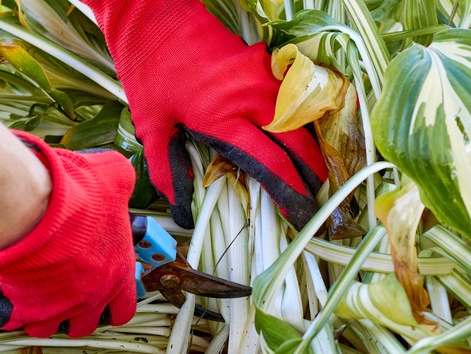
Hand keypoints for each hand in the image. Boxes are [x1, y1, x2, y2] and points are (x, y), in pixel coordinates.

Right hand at [0, 132, 136, 337]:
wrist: (27, 208)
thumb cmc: (72, 196)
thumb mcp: (112, 176)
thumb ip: (120, 180)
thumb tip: (119, 174)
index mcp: (116, 275)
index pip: (124, 310)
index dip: (113, 303)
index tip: (101, 292)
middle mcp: (89, 298)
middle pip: (85, 325)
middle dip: (76, 311)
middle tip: (63, 289)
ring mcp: (55, 308)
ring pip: (49, 328)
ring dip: (43, 313)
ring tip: (35, 290)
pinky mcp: (21, 310)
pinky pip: (14, 321)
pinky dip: (10, 310)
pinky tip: (9, 289)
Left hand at [83, 0, 327, 228]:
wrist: (155, 20)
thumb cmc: (150, 75)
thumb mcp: (150, 128)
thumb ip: (166, 171)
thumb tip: (181, 212)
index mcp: (223, 120)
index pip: (271, 165)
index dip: (290, 193)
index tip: (300, 215)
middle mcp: (251, 99)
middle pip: (298, 143)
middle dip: (313, 174)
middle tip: (320, 198)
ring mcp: (263, 77)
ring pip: (302, 118)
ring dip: (313, 147)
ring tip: (318, 174)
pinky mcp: (266, 62)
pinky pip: (294, 96)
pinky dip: (303, 120)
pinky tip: (304, 138)